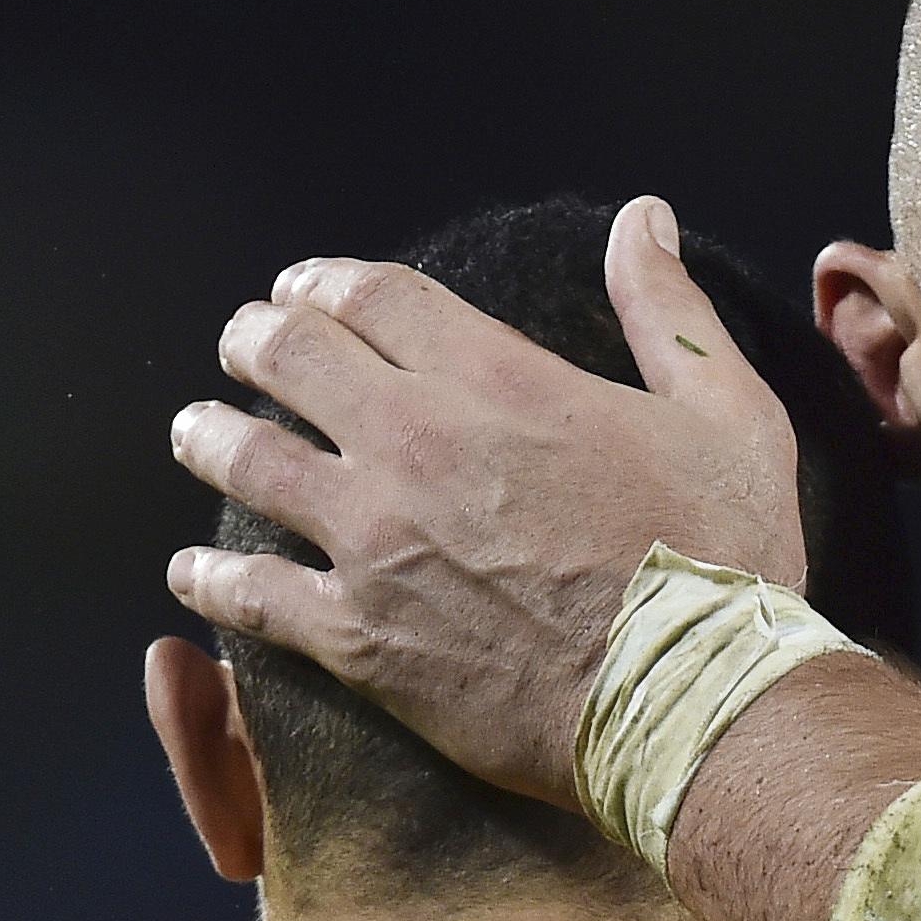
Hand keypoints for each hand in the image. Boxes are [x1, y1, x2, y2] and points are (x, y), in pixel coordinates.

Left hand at [164, 194, 805, 806]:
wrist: (690, 702)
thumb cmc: (722, 559)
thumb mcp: (728, 415)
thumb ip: (669, 312)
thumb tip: (644, 219)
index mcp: (497, 379)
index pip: (372, 295)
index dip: (326, 282)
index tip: (305, 290)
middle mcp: (416, 443)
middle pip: (291, 356)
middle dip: (256, 339)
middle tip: (245, 346)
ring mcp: (376, 540)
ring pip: (250, 462)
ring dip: (211, 437)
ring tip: (196, 432)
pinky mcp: (361, 635)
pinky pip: (254, 596)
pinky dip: (211, 581)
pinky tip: (191, 576)